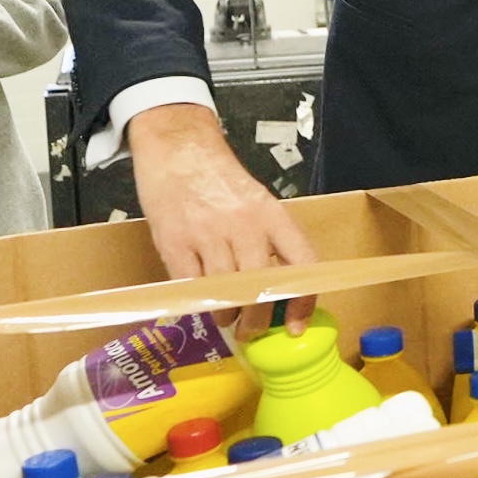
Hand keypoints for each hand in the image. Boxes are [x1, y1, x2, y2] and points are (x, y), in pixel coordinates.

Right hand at [127, 101, 321, 328]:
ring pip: (226, 293)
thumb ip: (269, 240)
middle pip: (261, 287)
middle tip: (253, 331)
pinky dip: (198, 302)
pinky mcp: (175, 241)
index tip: (297, 325)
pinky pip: (191, 286)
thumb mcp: (257, 202)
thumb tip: (280, 290)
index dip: (303, 301)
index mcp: (272, 215)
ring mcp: (208, 233)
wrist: (178, 147)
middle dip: (258, 319)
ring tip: (227, 318)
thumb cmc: (219, 180)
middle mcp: (244, 225)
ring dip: (228, 315)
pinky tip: (202, 303)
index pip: (302, 263)